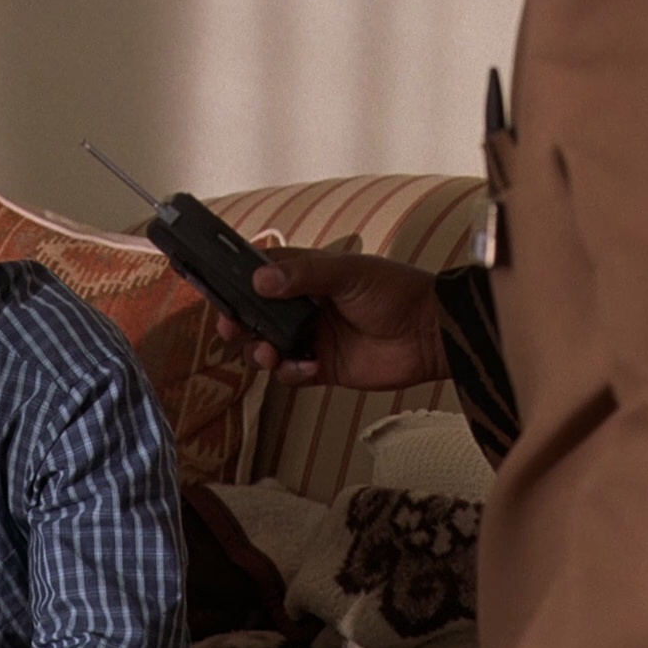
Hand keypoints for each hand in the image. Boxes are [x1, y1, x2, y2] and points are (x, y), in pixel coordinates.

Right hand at [218, 248, 447, 388]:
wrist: (431, 334)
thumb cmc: (397, 291)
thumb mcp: (349, 273)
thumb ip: (304, 275)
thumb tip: (260, 280)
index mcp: (308, 275)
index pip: (261, 274)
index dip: (236, 281)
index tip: (217, 288)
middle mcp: (305, 306)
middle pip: (256, 314)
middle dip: (238, 321)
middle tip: (231, 327)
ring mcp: (312, 337)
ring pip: (267, 347)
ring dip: (260, 351)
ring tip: (268, 352)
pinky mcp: (323, 368)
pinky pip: (291, 374)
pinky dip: (291, 372)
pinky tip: (308, 367)